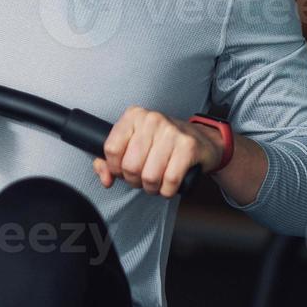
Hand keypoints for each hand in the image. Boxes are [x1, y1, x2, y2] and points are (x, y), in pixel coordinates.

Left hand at [94, 106, 222, 196]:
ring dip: (151, 187)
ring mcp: (171, 132)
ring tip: (156, 182)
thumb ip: (109, 161)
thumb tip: (105, 178)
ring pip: (149, 176)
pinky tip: (168, 185)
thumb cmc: (162, 144)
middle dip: (134, 180)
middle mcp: (152, 120)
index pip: (111, 149)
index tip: (123, 170)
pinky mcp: (188, 147)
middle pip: (130, 165)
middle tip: (142, 178)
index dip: (115, 168)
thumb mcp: (132, 145)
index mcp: (133, 116)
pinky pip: (170, 180)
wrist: (201, 140)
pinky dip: (167, 190)